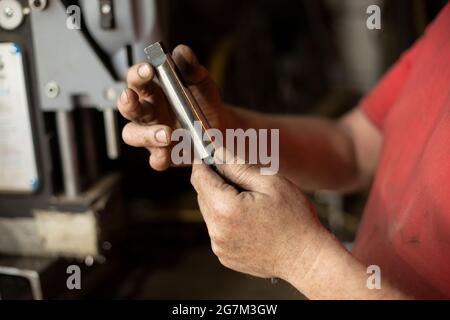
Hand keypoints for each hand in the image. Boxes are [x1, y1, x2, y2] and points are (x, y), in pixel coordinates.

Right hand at [117, 44, 227, 170]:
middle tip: (132, 96)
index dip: (137, 74)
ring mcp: (152, 135)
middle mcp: (147, 113)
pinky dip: (159, 158)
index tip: (147, 69)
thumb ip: (191, 69)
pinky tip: (168, 155)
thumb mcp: (201, 83)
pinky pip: (155, 159)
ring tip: (167, 133)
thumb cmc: (204, 103)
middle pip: (127, 107)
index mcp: (152, 92)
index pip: (136, 80)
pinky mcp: (164, 155)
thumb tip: (182, 52)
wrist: (222, 128)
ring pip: (133, 135)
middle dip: (128, 101)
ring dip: (146, 134)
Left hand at [190, 155, 328, 279]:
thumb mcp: (270, 183)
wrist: (307, 259)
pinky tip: (251, 221)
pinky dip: (228, 221)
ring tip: (251, 203)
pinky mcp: (225, 256)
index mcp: (225, 208)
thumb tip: (218, 153)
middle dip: (216, 182)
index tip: (208, 154)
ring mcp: (220, 246)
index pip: (199, 178)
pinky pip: (218, 230)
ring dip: (222, 202)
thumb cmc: (295, 219)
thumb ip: (239, 167)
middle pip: (202, 195)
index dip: (203, 163)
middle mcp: (217, 230)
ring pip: (210, 213)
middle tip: (240, 178)